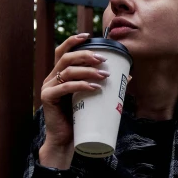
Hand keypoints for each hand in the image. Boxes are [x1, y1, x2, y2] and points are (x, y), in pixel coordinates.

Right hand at [38, 33, 108, 167]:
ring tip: (104, 75)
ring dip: (87, 70)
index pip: (63, 52)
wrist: (65, 140)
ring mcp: (48, 87)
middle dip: (86, 55)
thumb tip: (129, 75)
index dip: (73, 41)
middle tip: (103, 59)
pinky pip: (65, 87)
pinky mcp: (48, 98)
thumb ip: (105, 85)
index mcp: (59, 74)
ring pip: (67, 71)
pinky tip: (94, 87)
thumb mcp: (92, 98)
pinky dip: (81, 85)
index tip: (89, 36)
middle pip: (66, 58)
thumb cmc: (79, 119)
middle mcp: (51, 78)